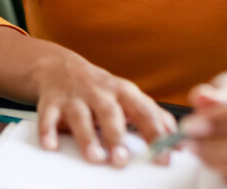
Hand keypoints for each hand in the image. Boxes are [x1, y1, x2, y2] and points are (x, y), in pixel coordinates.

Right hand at [31, 50, 176, 166]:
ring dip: (87, 137)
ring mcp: (74, 97)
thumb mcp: (128, 96)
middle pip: (110, 113)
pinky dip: (48, 131)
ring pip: (81, 116)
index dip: (156, 134)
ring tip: (95, 157)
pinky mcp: (51, 102)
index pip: (144, 112)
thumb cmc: (101, 89)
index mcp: (123, 92)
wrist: (60, 67)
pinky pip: (48, 117)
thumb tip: (178, 140)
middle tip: (122, 159)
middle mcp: (99, 93)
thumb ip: (152, 116)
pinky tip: (51, 146)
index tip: (164, 156)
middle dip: (116, 136)